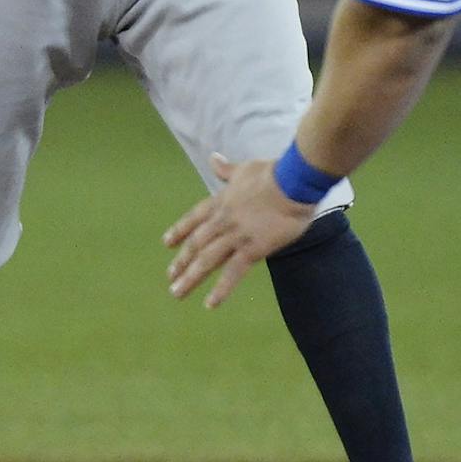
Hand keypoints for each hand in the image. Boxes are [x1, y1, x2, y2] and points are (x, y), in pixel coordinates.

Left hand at [163, 154, 315, 308]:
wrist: (293, 182)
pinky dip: (220, 289)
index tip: (166, 243)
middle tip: (171, 277)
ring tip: (177, 293)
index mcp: (222, 201)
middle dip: (182, 261)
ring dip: (190, 277)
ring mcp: (236, 235)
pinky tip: (210, 303)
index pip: (195, 218)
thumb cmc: (273, 173)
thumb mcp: (244, 168)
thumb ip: (227, 170)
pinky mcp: (252, 249)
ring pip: (207, 260)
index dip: (180, 231)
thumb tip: (213, 158)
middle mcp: (223, 220)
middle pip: (197, 243)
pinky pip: (232, 273)